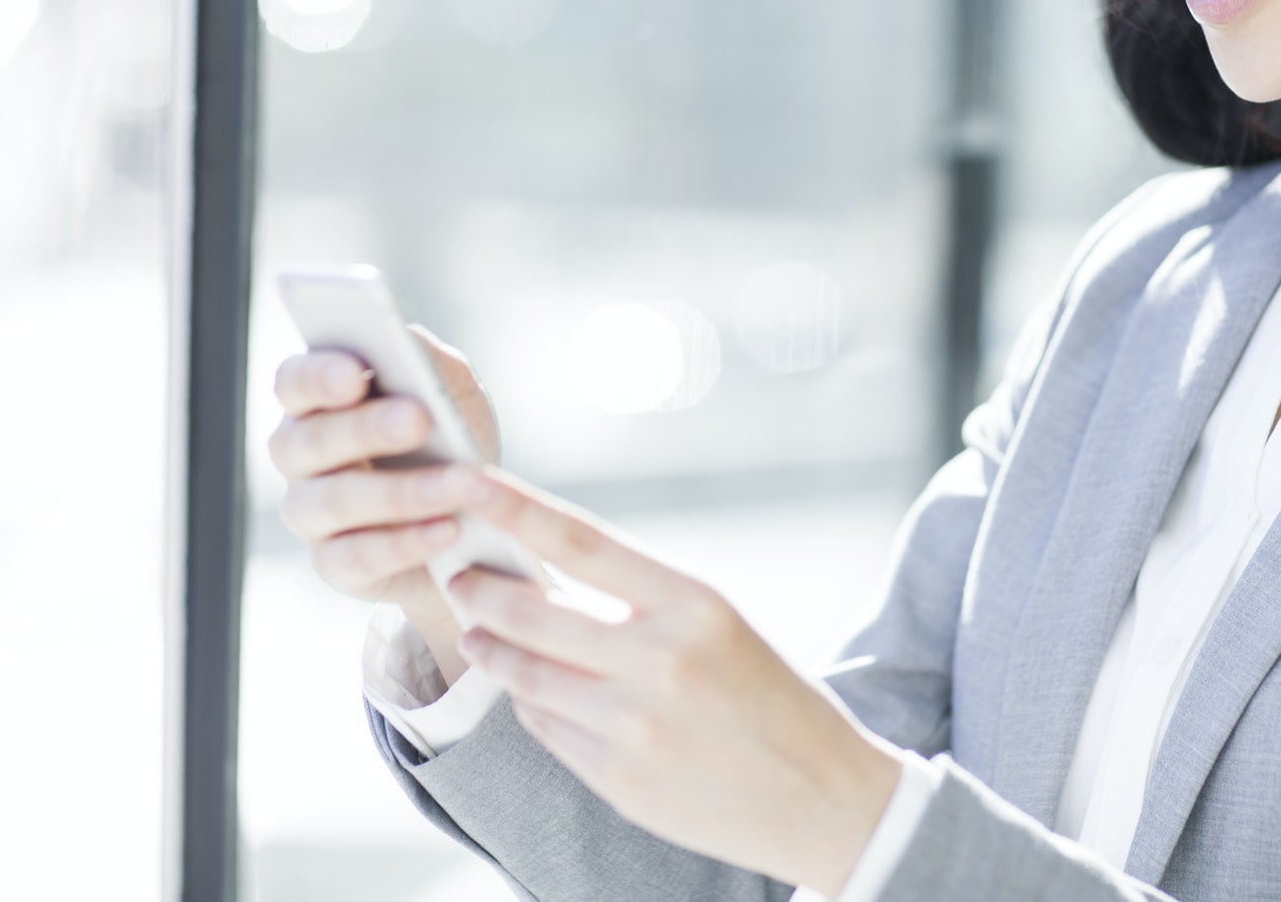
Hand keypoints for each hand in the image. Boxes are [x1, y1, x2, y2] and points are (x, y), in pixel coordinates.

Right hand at [267, 327, 499, 681]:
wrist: (472, 515)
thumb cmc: (448, 438)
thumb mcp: (449, 389)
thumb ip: (425, 359)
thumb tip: (405, 339)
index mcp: (316, 402)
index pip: (294, 382)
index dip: (317, 377)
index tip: (355, 374)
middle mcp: (299, 456)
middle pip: (309, 441)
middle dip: (365, 429)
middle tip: (418, 419)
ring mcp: (309, 513)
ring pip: (334, 502)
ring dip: (399, 492)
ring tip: (457, 486)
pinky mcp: (335, 564)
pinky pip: (356, 557)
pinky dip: (405, 544)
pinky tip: (448, 530)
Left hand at [435, 464, 903, 895]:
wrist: (824, 798)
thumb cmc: (770, 695)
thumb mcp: (720, 622)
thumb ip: (639, 600)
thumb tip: (548, 570)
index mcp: (695, 604)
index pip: (581, 542)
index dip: (516, 508)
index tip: (468, 481)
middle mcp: (660, 661)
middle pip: (533, 613)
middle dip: (480, 591)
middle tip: (456, 574)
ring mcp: (634, 725)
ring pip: (527, 675)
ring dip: (492, 649)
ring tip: (477, 633)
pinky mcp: (619, 779)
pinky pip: (545, 728)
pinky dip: (529, 702)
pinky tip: (527, 689)